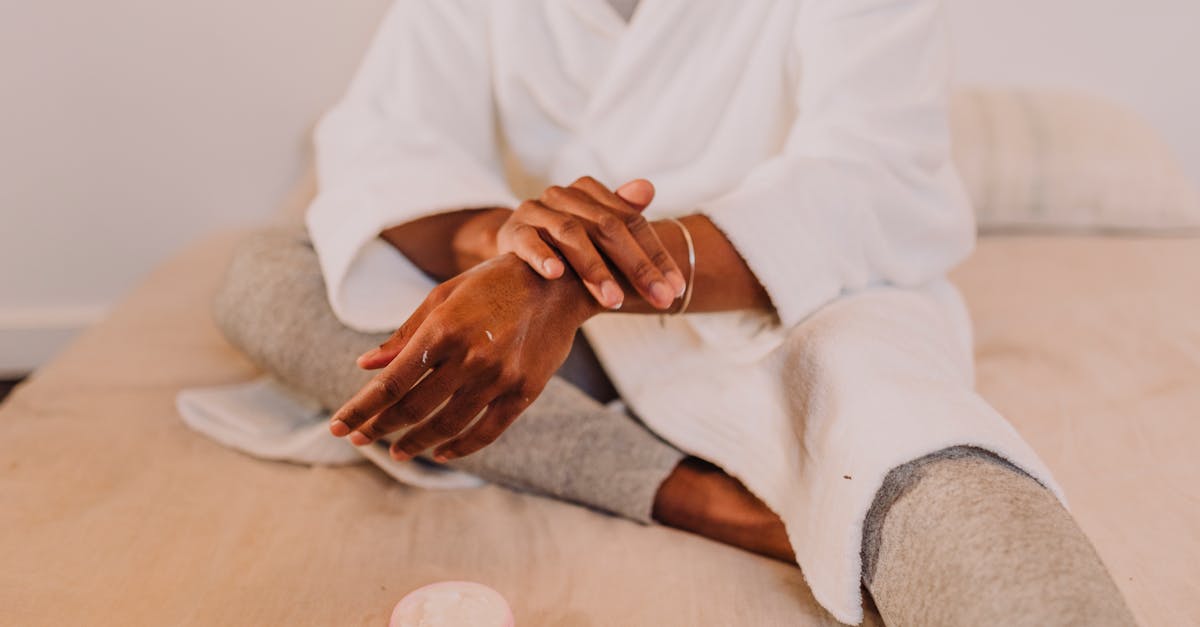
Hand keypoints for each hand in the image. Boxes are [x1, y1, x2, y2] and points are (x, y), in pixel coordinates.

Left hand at [328, 254, 596, 460]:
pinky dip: (459, 447)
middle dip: (380, 428)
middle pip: (414, 408)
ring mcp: (499, 377)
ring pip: (447, 425)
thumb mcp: (442, 298)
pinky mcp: (524, 392)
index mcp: (443, 329)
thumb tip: (364, 365)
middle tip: (360, 440)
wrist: (557, 284)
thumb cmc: (490, 286)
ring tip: (398, 452)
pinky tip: (440, 452)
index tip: (338, 428)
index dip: (362, 409)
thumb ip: (404, 334)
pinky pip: (486, 432)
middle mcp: (470, 356)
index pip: (392, 382)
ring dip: (416, 443)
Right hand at [456, 177, 685, 309]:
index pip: (632, 221)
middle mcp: (564, 195)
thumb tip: (648, 188)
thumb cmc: (566, 244)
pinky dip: (541, 256)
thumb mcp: (597, 233)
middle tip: (658, 299)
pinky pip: (527, 241)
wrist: (513, 245)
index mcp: (590, 192)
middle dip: (637, 266)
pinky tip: (556, 275)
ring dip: (593, 268)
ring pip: (570, 234)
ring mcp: (536, 211)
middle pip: (607, 227)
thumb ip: (624, 216)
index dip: (656, 255)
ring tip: (614, 300)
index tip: (676, 289)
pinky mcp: (512, 231)